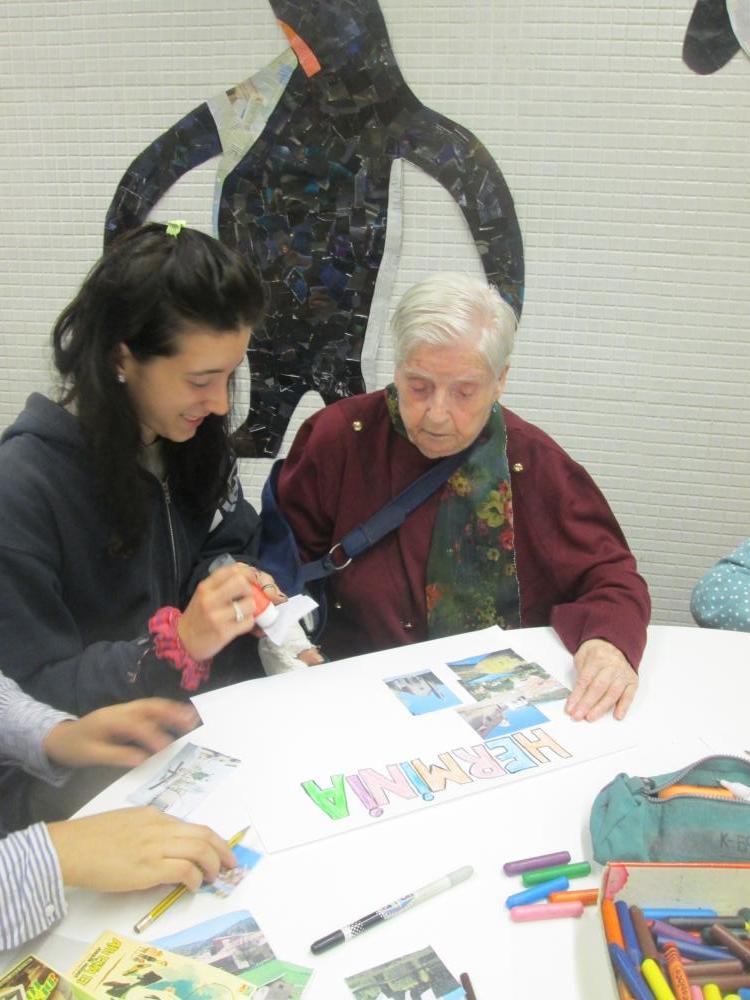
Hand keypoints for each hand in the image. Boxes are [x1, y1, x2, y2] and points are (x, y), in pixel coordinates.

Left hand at [43, 699, 199, 768]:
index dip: (152, 735)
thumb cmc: (75, 748)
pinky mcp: (127, 714)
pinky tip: (177, 717)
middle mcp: (120, 711)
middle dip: (170, 713)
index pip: (135, 725)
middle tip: (190, 722)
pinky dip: (165, 712)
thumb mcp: (92, 756)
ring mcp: (124, 710)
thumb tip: (143, 760)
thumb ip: (117, 756)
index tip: (166, 748)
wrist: (60, 737)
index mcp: (110, 720)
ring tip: (190, 718)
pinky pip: (148, 710)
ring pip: (151, 706)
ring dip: (171, 710)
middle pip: (148, 707)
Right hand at [47, 807, 235, 891]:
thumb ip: (148, 832)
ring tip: (214, 877)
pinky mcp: (148, 867)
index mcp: (153, 816)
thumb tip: (167, 852)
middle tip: (230, 863)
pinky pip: (184, 870)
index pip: (192, 826)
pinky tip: (192, 886)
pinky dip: (194, 878)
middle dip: (222, 850)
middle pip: (203, 835)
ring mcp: (155, 846)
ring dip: (212, 865)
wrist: (70, 848)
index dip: (211, 840)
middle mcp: (159, 827)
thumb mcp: (126, 825)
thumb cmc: (91, 839)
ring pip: (199, 850)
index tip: (219, 850)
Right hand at [178, 563, 284, 659]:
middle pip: (241, 582)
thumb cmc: (198, 615)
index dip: (248, 573)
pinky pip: (248, 622)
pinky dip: (249, 623)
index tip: (251, 580)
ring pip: (249, 604)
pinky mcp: (224, 632)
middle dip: (250, 589)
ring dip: (251, 609)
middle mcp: (209, 599)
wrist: (184, 640)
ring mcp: (216, 616)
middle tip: (247, 597)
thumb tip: (248, 576)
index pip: (232, 569)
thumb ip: (221, 584)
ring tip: (244, 612)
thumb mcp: (204, 594)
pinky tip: (241, 624)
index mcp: (205, 587)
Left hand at [565, 638, 637, 721]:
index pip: (585, 680)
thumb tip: (575, 696)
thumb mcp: (582, 656)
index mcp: (597, 657)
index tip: (570, 708)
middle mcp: (612, 665)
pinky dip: (624, 706)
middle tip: (578, 716)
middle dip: (587, 704)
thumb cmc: (596, 652)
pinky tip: (617, 716)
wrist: (614, 643)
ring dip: (601, 708)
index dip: (577, 695)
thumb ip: (580, 673)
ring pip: (613, 693)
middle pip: (598, 688)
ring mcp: (623, 673)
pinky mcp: (632, 680)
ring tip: (590, 717)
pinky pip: (629, 695)